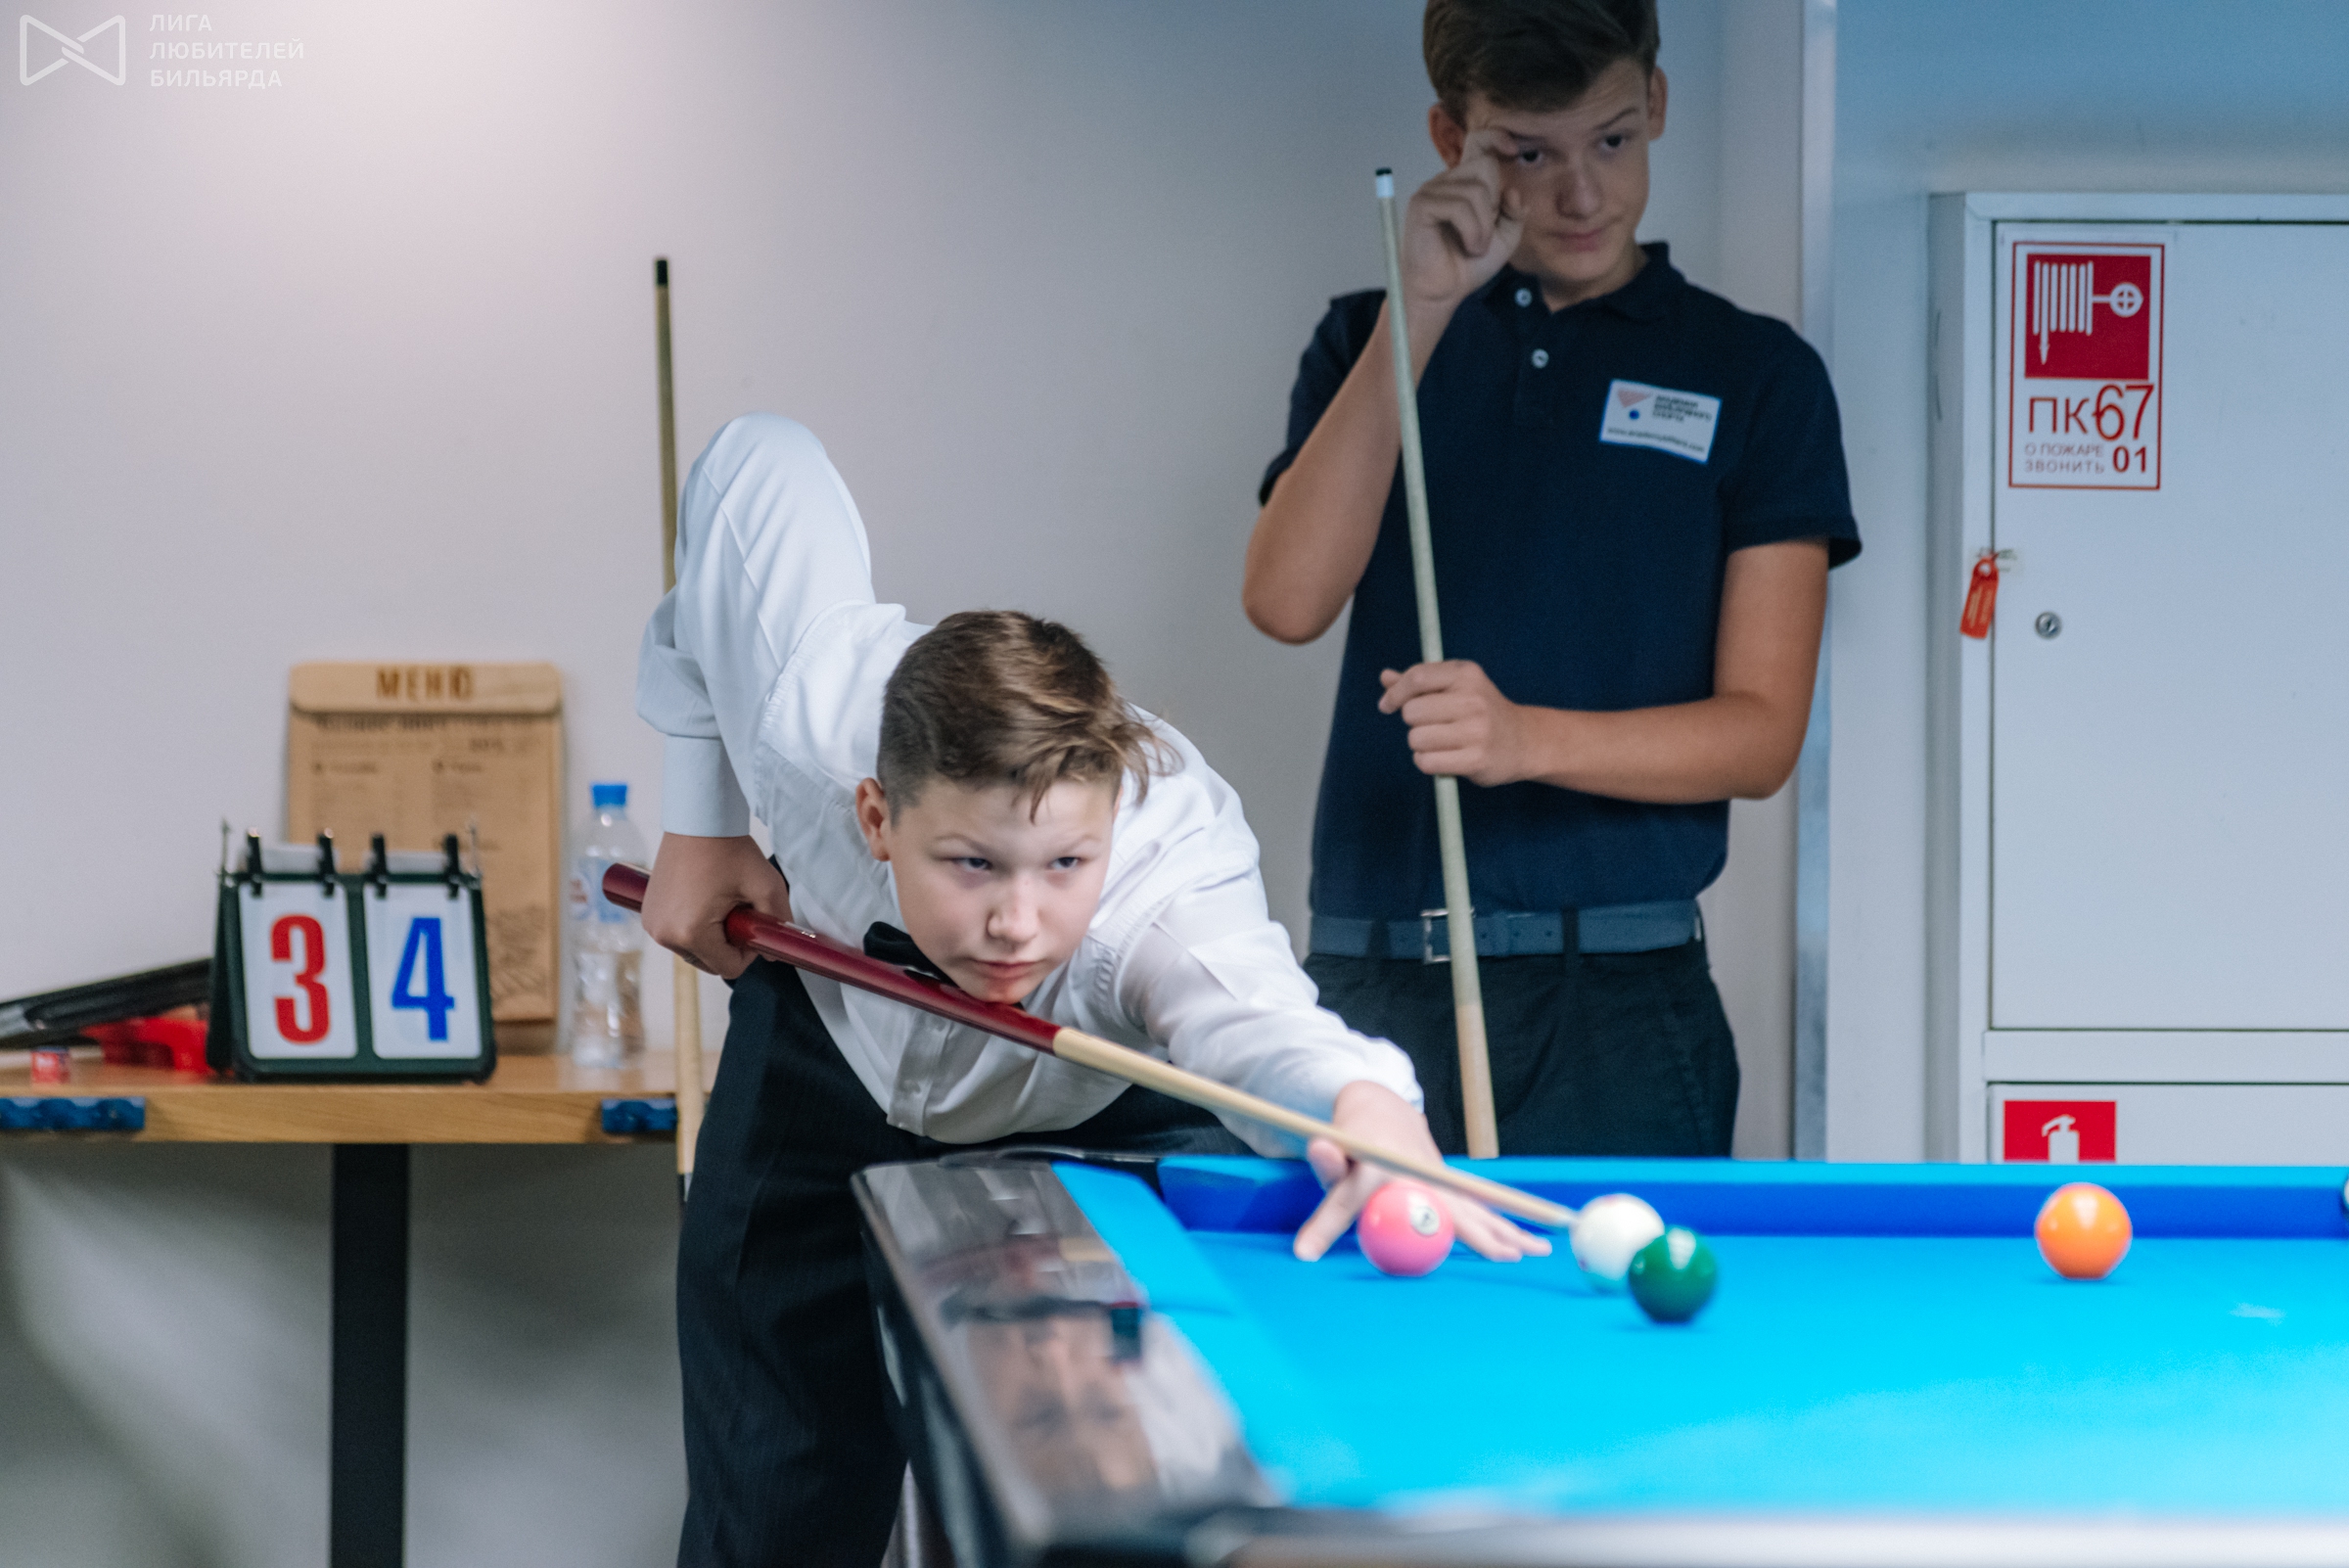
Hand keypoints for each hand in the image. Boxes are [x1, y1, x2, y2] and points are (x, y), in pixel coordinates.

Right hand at [640, 833, 792, 979]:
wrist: (698, 818)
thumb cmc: (730, 849)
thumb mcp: (767, 886)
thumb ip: (778, 925)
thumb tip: (775, 953)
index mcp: (691, 933)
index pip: (729, 968)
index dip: (749, 951)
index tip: (754, 924)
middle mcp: (664, 934)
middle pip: (709, 962)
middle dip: (729, 944)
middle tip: (738, 910)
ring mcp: (652, 924)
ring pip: (694, 950)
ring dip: (712, 935)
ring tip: (721, 901)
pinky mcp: (648, 913)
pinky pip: (678, 934)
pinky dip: (694, 925)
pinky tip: (705, 898)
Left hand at [1291, 1082, 1550, 1263]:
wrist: (1381, 1108)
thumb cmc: (1355, 1141)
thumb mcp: (1336, 1150)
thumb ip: (1328, 1161)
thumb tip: (1319, 1148)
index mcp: (1375, 1166)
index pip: (1349, 1198)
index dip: (1327, 1226)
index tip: (1305, 1254)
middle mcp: (1415, 1173)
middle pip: (1450, 1209)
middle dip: (1478, 1233)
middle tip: (1504, 1255)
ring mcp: (1440, 1177)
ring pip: (1477, 1207)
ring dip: (1508, 1229)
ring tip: (1540, 1248)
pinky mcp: (1451, 1182)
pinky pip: (1479, 1207)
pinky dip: (1505, 1223)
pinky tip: (1531, 1240)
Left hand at [1378, 660, 1528, 786]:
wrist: (1524, 740)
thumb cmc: (1481, 711)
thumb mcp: (1457, 687)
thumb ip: (1421, 682)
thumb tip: (1385, 677)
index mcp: (1466, 674)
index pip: (1417, 678)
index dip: (1395, 693)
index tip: (1387, 705)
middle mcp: (1473, 699)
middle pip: (1412, 712)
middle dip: (1413, 722)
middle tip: (1433, 725)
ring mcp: (1476, 730)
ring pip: (1416, 739)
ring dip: (1420, 745)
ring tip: (1442, 742)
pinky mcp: (1475, 759)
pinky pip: (1426, 762)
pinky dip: (1427, 762)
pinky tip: (1444, 757)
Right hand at [1401, 128, 1526, 319]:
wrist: (1443, 292)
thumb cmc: (1469, 264)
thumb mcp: (1505, 238)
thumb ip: (1515, 213)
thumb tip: (1512, 192)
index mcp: (1465, 183)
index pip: (1479, 142)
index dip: (1497, 137)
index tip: (1513, 150)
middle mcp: (1447, 181)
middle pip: (1485, 166)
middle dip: (1494, 202)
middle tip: (1485, 232)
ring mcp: (1432, 190)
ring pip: (1476, 191)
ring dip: (1485, 226)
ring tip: (1476, 247)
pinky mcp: (1422, 205)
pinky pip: (1459, 207)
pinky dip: (1473, 231)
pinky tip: (1469, 247)